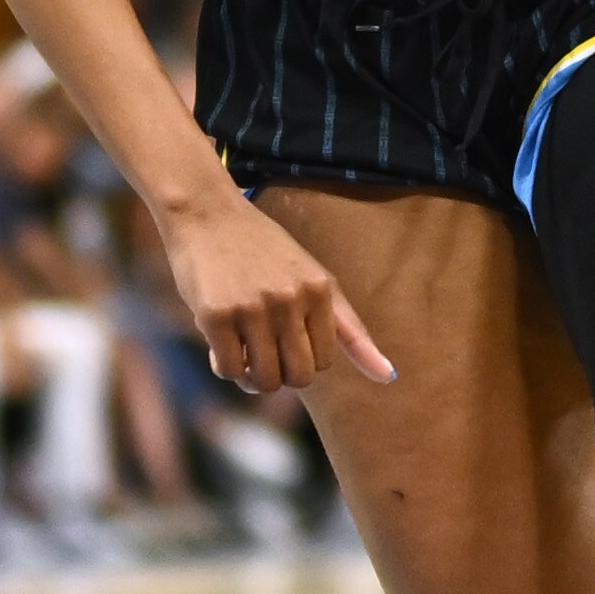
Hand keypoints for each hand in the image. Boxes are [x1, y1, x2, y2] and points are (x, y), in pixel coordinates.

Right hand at [156, 184, 393, 393]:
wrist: (205, 212)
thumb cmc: (260, 250)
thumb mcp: (313, 278)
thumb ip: (348, 328)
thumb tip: (389, 377)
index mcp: (321, 290)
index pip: (323, 362)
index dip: (299, 360)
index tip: (282, 339)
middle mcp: (291, 299)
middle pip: (298, 378)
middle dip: (278, 375)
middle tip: (259, 352)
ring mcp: (253, 307)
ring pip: (264, 380)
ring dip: (250, 375)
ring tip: (240, 349)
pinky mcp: (217, 315)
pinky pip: (229, 369)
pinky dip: (223, 365)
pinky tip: (217, 341)